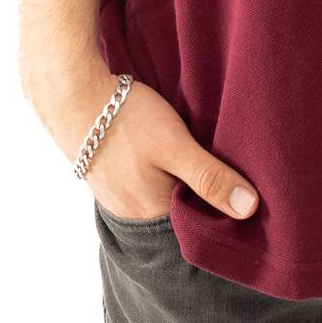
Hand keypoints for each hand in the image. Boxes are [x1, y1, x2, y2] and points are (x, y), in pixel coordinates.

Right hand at [47, 68, 261, 224]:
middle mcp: (133, 214)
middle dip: (201, 200)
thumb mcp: (175, 144)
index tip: (245, 200)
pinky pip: (144, 186)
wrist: (72, 94)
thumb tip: (249, 209)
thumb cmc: (126, 119)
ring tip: (200, 163)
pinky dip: (161, 176)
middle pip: (178, 215)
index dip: (221, 215)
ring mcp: (116, 197)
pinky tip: (167, 156)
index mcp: (152, 214)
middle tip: (227, 177)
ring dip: (180, 185)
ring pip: (161, 198)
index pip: (196, 228)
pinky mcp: (108, 177)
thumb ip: (210, 176)